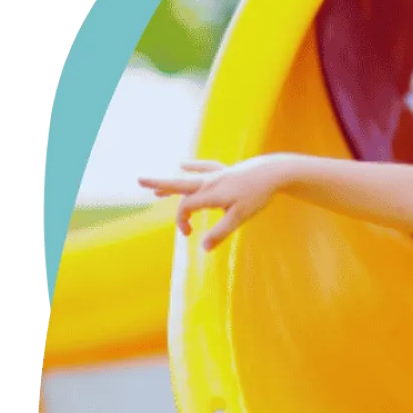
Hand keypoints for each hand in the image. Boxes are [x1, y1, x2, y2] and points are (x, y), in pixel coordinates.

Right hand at [138, 157, 287, 250]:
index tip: (188, 234)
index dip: (182, 221)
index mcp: (210, 194)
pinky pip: (204, 168)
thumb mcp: (239, 217)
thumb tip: (203, 248)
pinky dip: (193, 167)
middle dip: (160, 184)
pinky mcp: (225, 171)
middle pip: (179, 184)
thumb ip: (220, 232)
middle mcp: (209, 182)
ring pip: (189, 178)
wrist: (273, 172)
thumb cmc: (257, 195)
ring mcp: (216, 175)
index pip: (186, 207)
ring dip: (172, 183)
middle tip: (139, 181)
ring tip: (155, 190)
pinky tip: (183, 164)